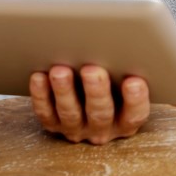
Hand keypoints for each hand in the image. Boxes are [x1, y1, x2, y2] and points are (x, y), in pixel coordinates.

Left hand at [29, 65, 149, 144]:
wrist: (87, 97)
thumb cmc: (113, 84)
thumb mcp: (126, 82)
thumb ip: (128, 70)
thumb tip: (127, 46)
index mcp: (126, 120)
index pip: (135, 114)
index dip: (136, 100)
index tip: (134, 81)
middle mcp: (102, 128)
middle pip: (100, 113)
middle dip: (96, 91)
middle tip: (92, 70)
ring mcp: (77, 128)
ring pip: (70, 113)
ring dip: (65, 91)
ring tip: (60, 71)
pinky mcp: (54, 125)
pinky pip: (46, 113)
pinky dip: (41, 95)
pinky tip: (39, 76)